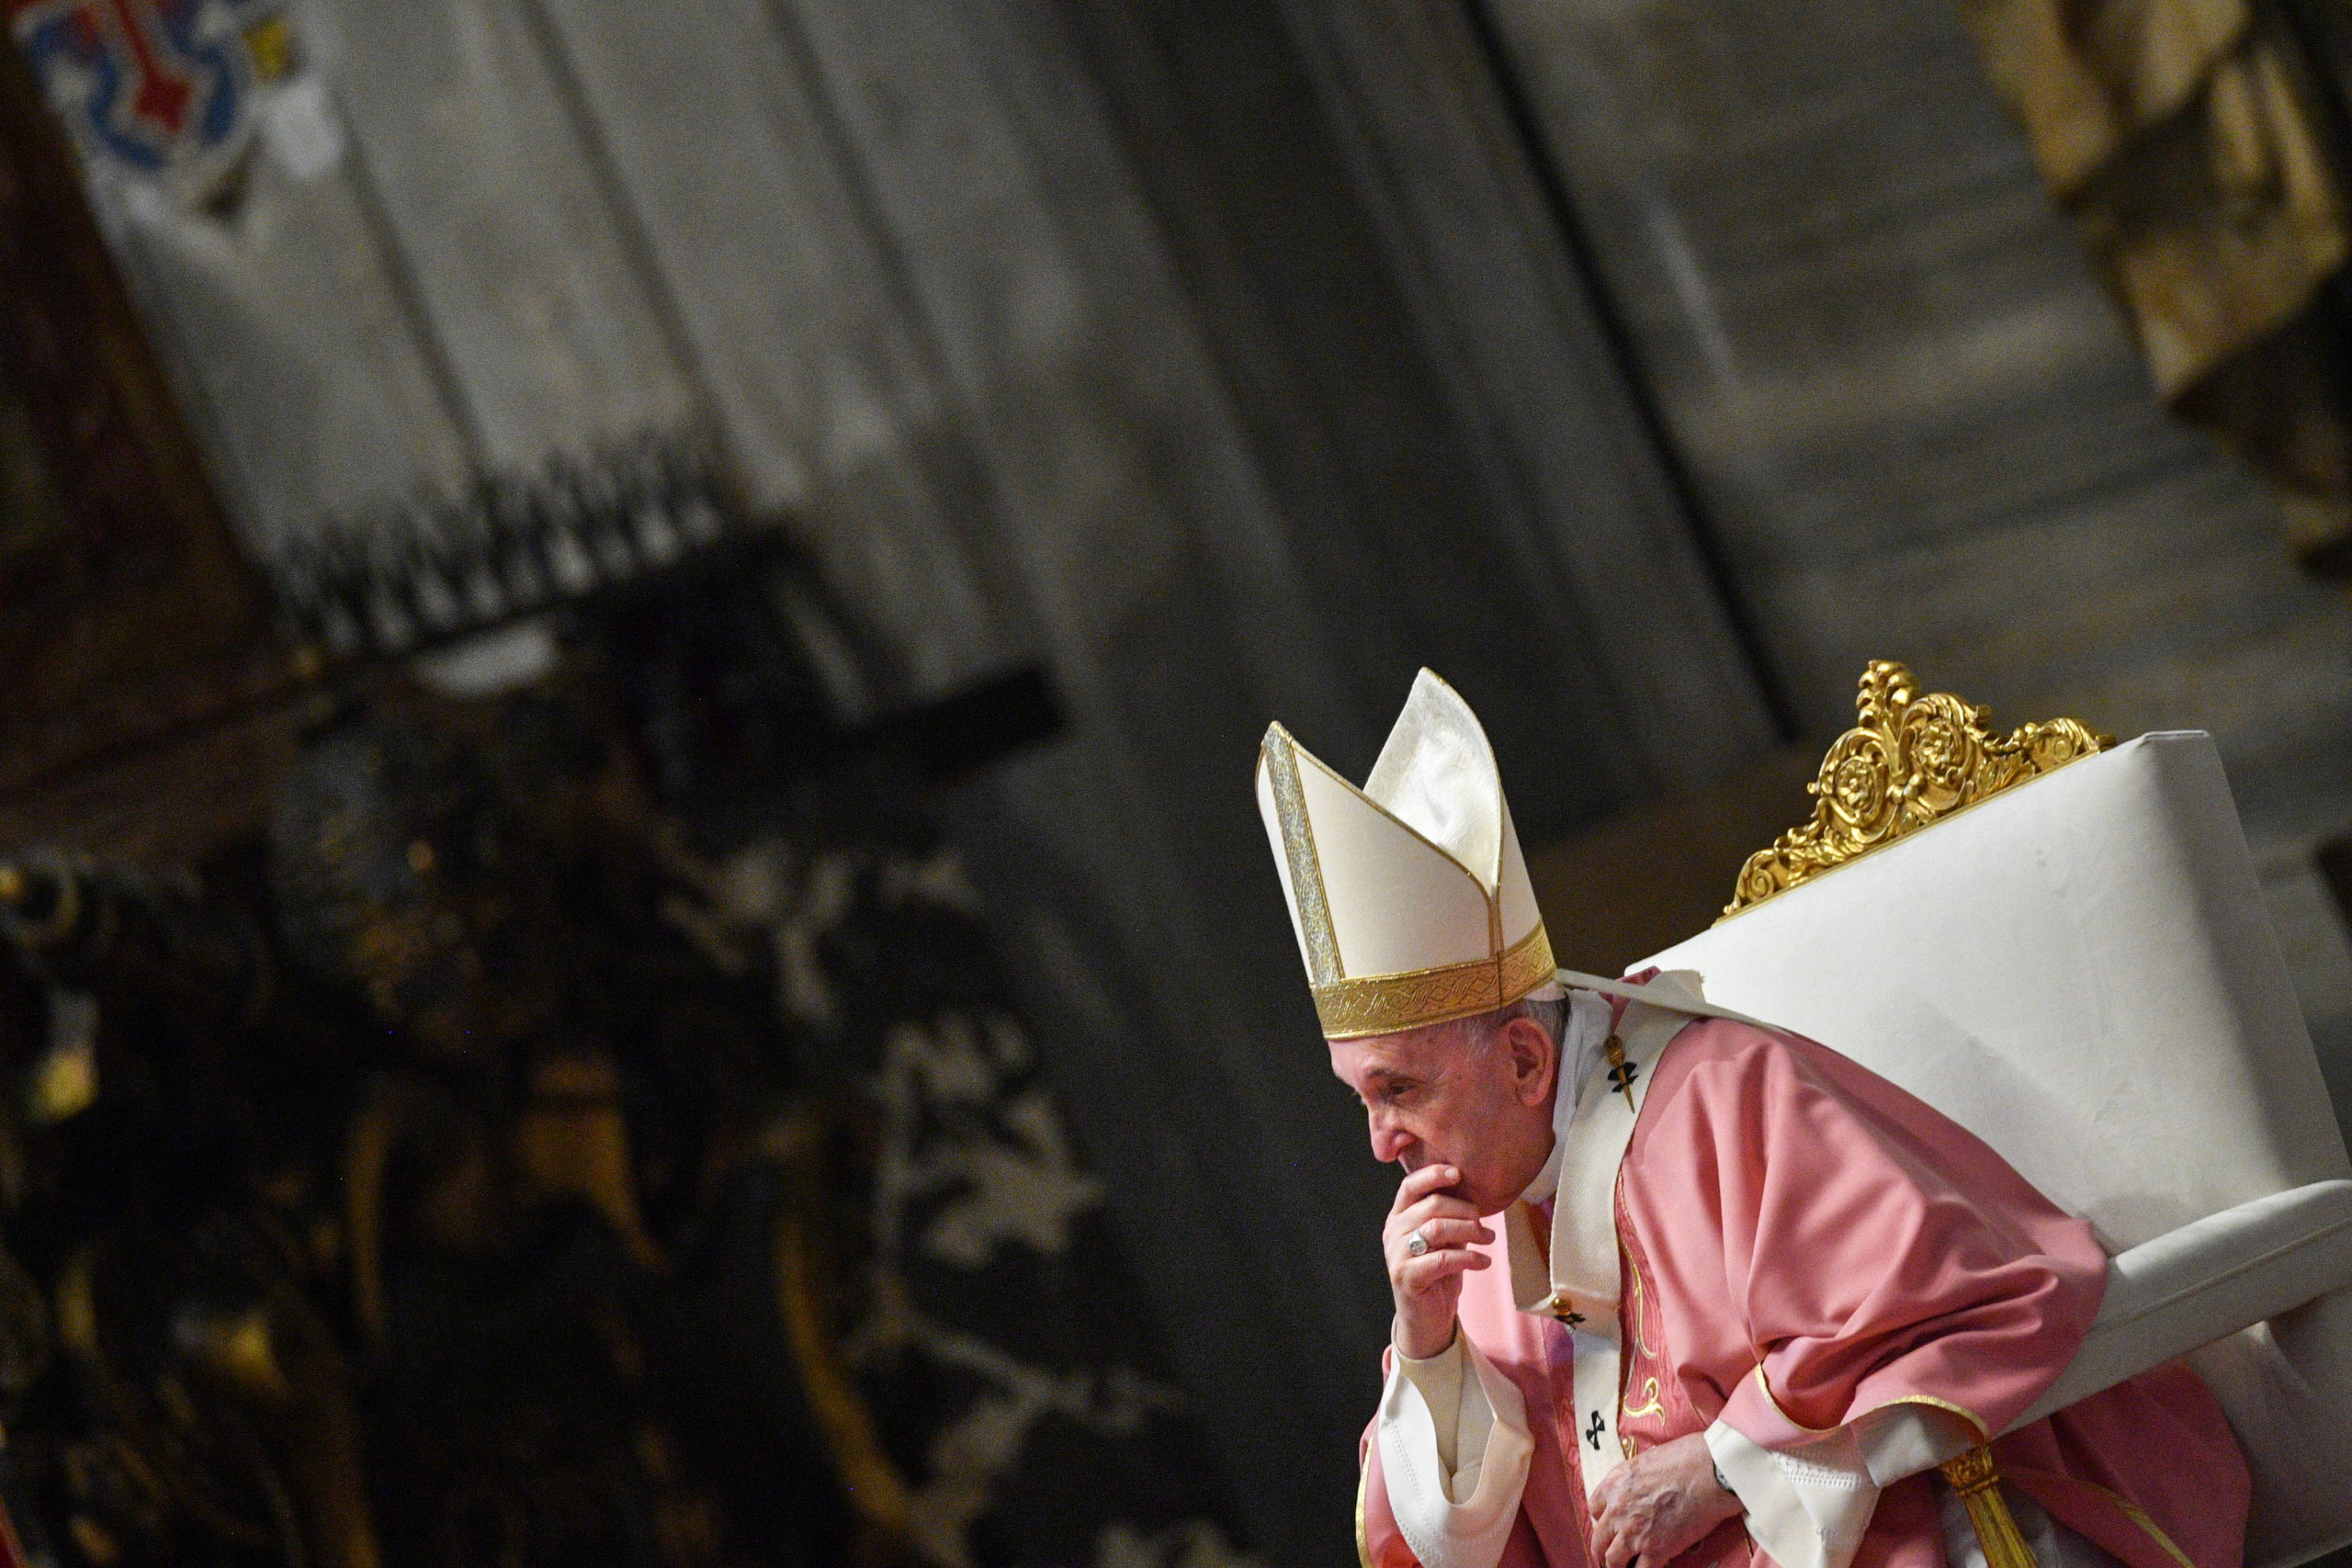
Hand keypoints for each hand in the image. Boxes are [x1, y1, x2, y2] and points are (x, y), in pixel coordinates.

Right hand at [1384, 1164, 1492, 1359]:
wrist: (1427, 1318)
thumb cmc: (1438, 1273)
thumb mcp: (1443, 1239)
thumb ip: (1449, 1217)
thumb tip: (1474, 1193)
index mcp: (1399, 1217)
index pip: (1410, 1185)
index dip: (1433, 1174)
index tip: (1458, 1173)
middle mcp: (1393, 1232)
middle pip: (1431, 1205)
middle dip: (1465, 1210)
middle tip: (1485, 1224)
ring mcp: (1396, 1255)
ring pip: (1436, 1229)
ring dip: (1470, 1231)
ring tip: (1489, 1240)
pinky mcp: (1406, 1277)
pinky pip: (1442, 1259)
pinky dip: (1469, 1258)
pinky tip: (1484, 1262)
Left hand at [1589, 1433, 1741, 1567]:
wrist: (1709, 1472)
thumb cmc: (1685, 1458)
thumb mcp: (1646, 1460)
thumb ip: (1636, 1480)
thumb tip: (1641, 1488)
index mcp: (1615, 1484)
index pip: (1595, 1508)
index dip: (1603, 1519)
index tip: (1610, 1526)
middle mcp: (1618, 1509)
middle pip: (1598, 1539)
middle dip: (1602, 1550)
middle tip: (1609, 1557)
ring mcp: (1634, 1532)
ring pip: (1613, 1560)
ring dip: (1616, 1567)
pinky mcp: (1656, 1549)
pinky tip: (1649, 1567)